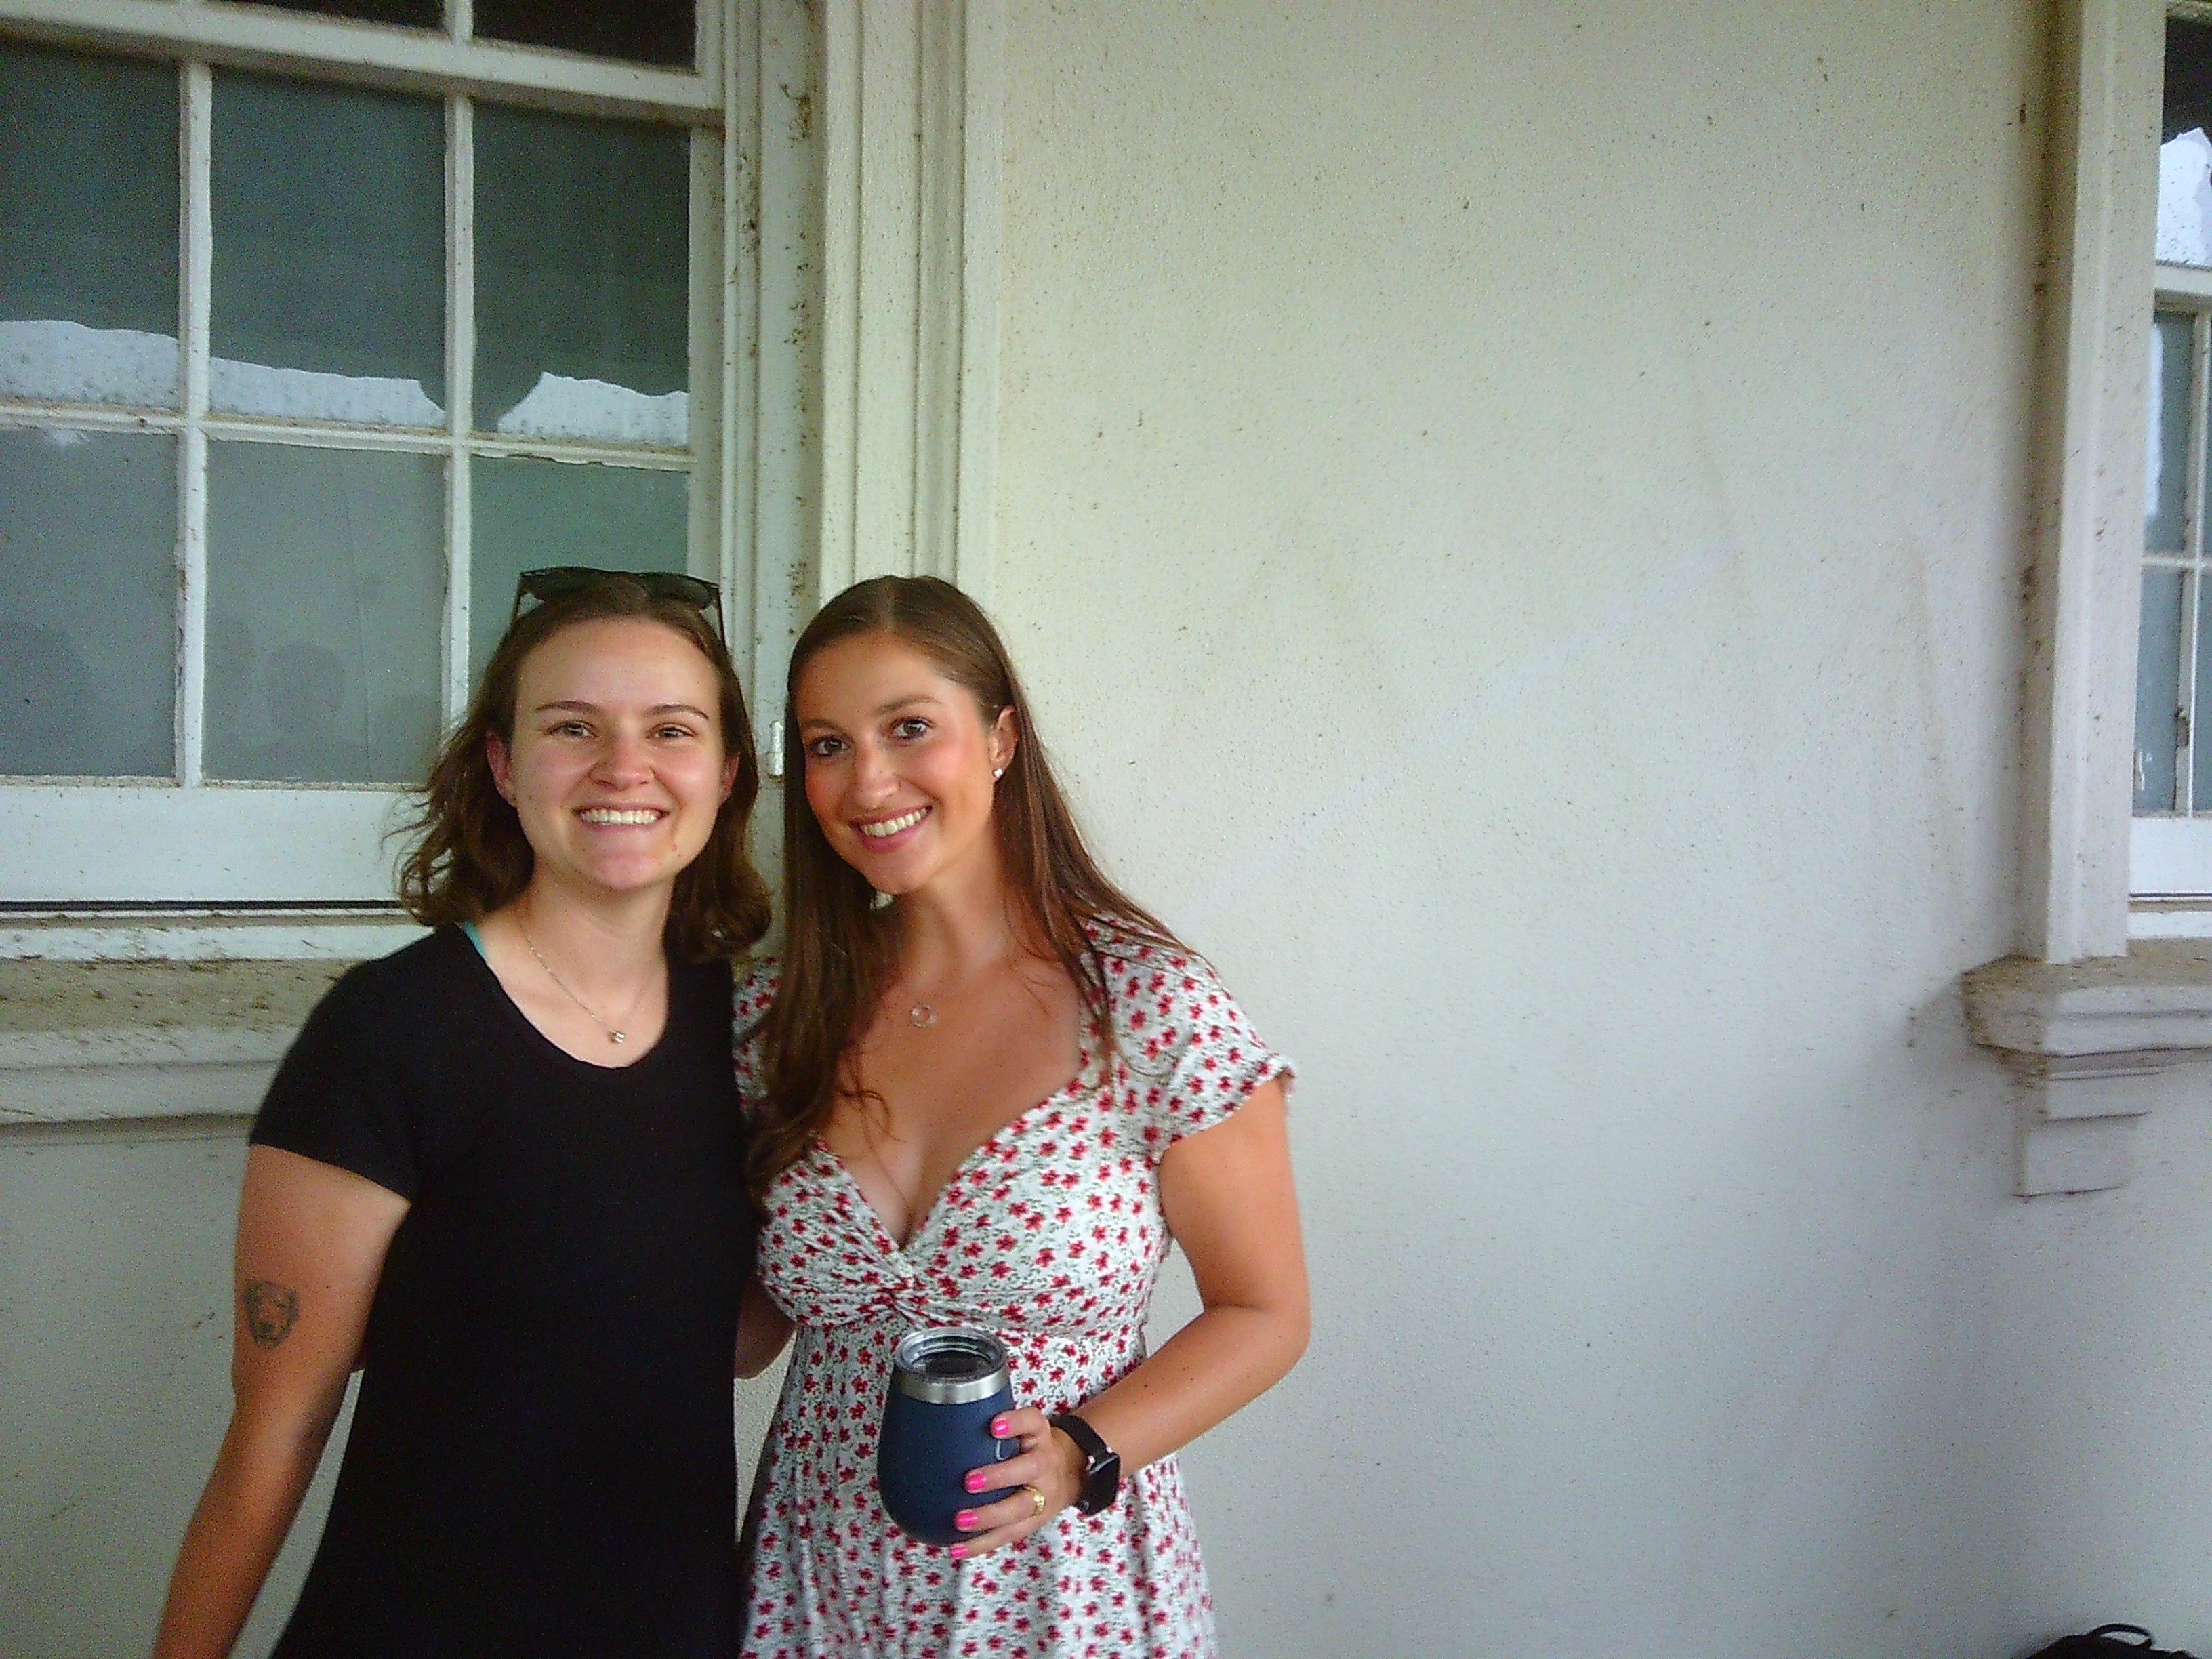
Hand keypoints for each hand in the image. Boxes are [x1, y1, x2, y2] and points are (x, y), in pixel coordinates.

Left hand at [949, 1407, 1084, 1557]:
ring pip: (1020, 1510)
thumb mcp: (1024, 1428)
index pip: (1032, 1422)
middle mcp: (1044, 1464)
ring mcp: (1042, 1496)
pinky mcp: (1033, 1523)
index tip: (994, 1425)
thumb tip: (947, 1418)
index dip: (1015, 1422)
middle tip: (969, 1481)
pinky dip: (981, 1544)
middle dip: (999, 1477)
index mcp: (1039, 1436)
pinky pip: (1008, 1535)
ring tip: (960, 1521)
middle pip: (1029, 1470)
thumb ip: (1000, 1425)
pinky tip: (957, 1547)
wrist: (1068, 1473)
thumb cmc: (1030, 1447)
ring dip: (989, 1517)